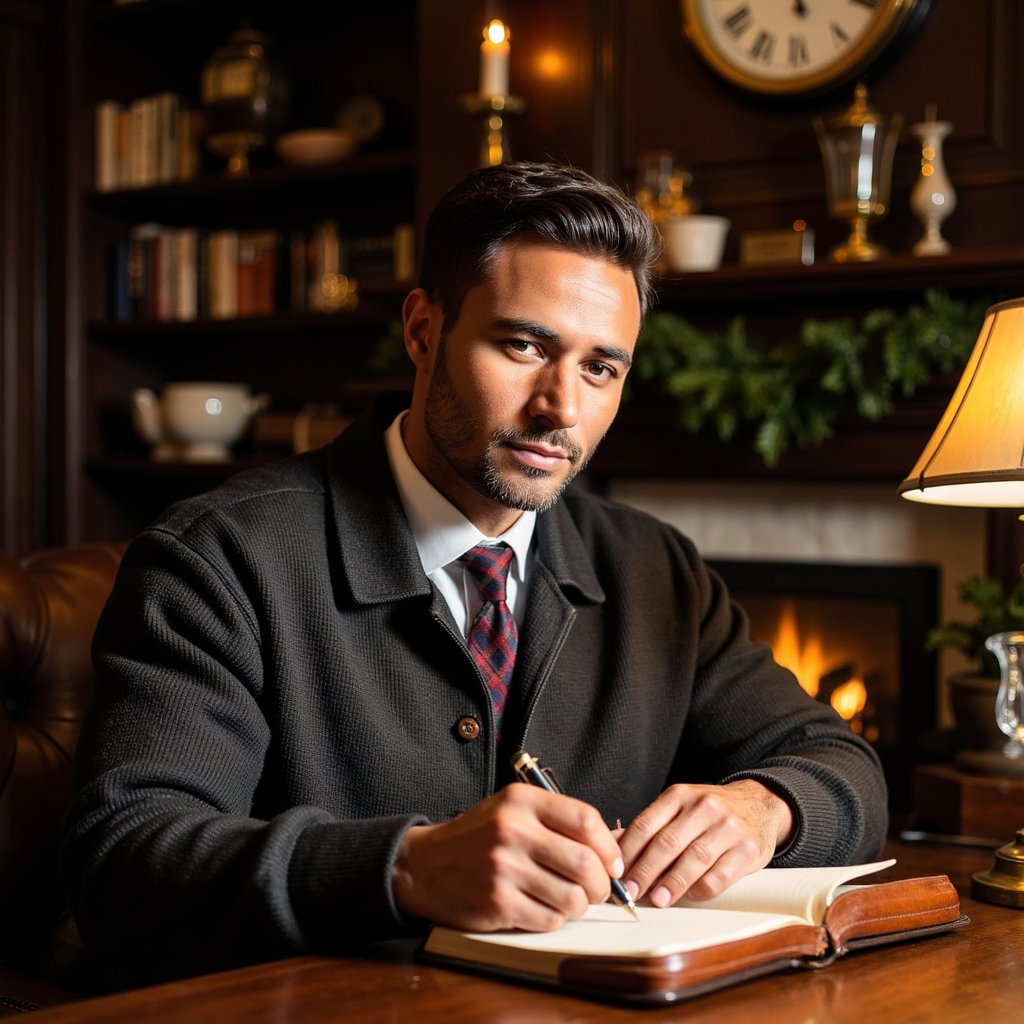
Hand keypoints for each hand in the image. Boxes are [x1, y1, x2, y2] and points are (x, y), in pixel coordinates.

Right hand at [392, 783, 623, 931]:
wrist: (424, 865)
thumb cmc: (477, 838)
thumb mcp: (512, 810)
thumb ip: (557, 821)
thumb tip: (613, 847)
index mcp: (521, 801)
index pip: (586, 820)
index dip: (609, 847)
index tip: (612, 863)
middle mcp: (513, 830)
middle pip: (586, 863)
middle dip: (602, 884)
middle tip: (598, 890)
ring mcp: (504, 868)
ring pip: (572, 897)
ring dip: (579, 906)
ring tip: (568, 900)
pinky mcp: (498, 903)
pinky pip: (550, 920)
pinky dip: (555, 919)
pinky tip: (542, 908)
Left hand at [618, 780, 793, 906]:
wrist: (759, 805)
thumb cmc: (709, 813)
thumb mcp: (679, 808)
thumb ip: (649, 827)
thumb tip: (613, 847)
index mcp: (680, 795)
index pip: (646, 824)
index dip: (628, 852)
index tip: (616, 874)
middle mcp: (704, 807)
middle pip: (667, 843)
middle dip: (645, 871)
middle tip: (631, 892)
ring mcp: (728, 827)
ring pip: (693, 859)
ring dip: (672, 883)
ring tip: (658, 900)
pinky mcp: (748, 849)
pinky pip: (720, 875)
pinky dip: (701, 889)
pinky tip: (689, 895)